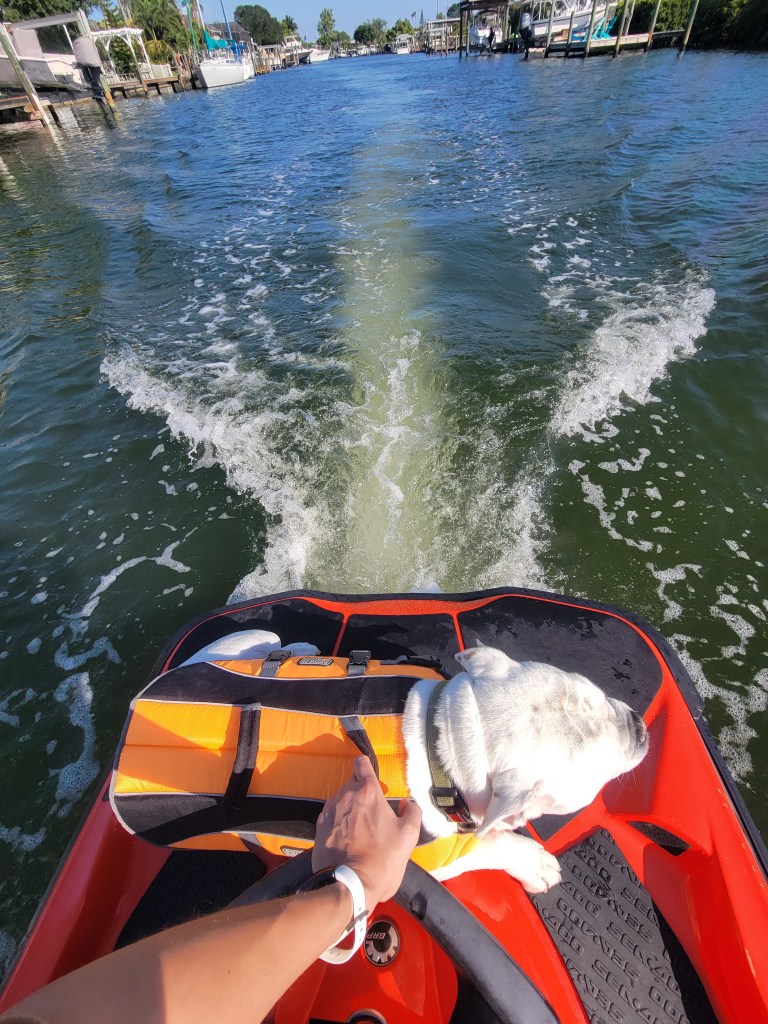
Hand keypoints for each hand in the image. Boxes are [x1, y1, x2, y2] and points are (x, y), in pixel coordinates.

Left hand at [312, 756, 421, 911]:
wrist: (348, 884)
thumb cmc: (382, 860)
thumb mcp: (409, 836)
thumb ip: (413, 813)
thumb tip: (407, 804)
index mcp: (368, 792)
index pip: (361, 763)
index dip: (366, 766)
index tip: (372, 778)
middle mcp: (345, 795)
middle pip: (352, 783)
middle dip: (361, 792)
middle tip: (372, 812)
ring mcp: (329, 810)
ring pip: (341, 799)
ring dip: (350, 808)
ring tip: (360, 829)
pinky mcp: (318, 827)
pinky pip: (331, 815)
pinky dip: (339, 821)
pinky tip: (347, 838)